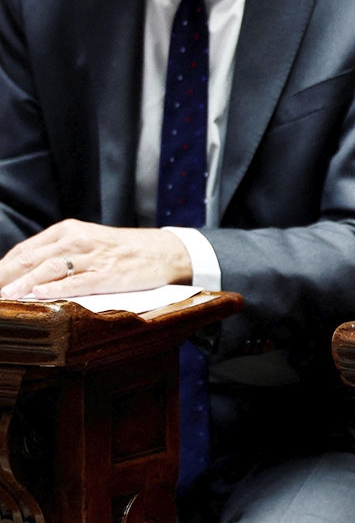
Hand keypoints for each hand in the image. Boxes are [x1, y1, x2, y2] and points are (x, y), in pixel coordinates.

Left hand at [0, 220, 192, 299]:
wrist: (166, 251)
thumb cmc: (124, 250)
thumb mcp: (88, 243)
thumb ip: (58, 253)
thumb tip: (22, 275)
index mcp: (69, 230)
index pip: (25, 250)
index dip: (2, 269)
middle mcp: (79, 240)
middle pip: (31, 258)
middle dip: (5, 277)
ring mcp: (94, 257)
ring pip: (49, 269)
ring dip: (23, 285)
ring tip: (5, 296)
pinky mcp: (110, 274)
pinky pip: (78, 281)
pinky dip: (56, 288)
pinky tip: (39, 294)